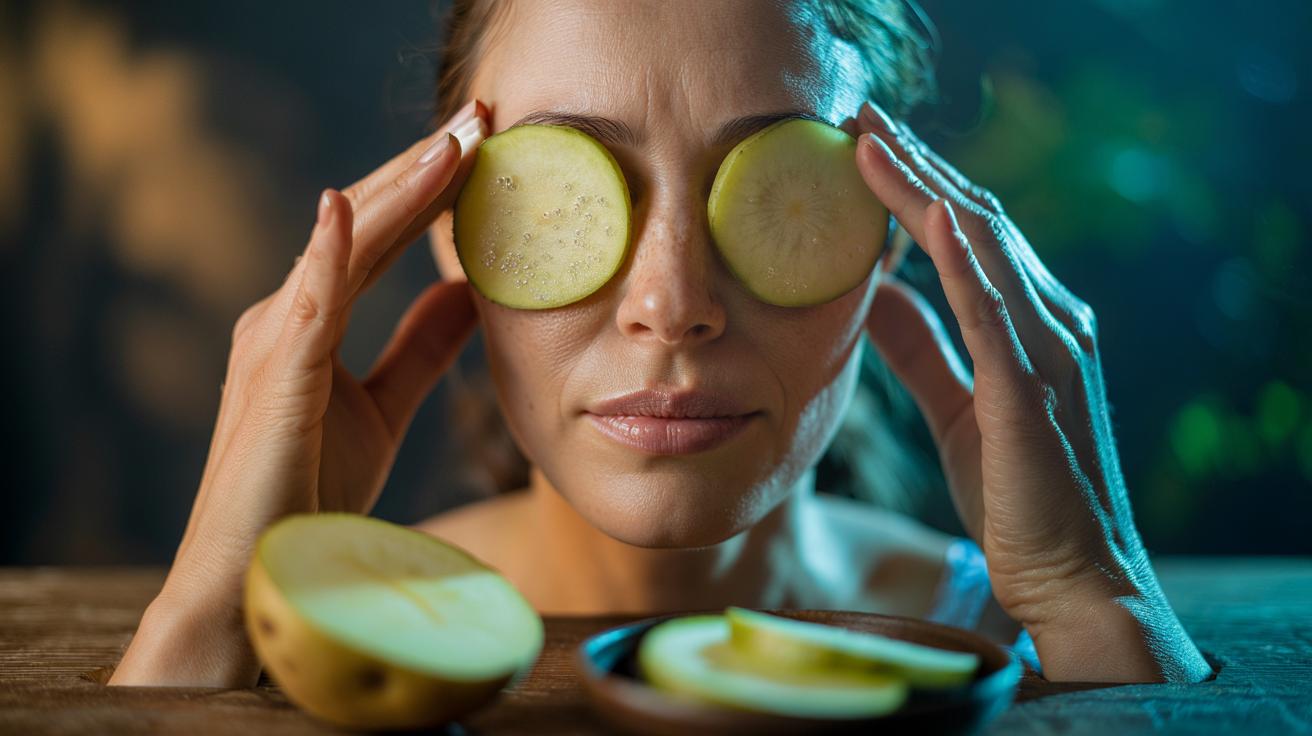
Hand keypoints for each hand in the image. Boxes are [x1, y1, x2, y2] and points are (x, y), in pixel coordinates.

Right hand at [110, 100, 488, 686]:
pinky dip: (329, 252)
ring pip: (346, 245)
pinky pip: (308, 302)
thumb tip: (466, 294)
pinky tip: (349, 206)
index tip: (484, 147)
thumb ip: (419, 348)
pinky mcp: (275, 372)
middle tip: (482, 117)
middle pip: (366, 225)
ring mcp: (275, 338)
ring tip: (454, 140)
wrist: (258, 569)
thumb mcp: (384, 407)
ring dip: (400, 189)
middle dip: (425, 169)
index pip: (380, 239)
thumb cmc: (311, 493)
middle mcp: (287, 314)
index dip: (430, 191)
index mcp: (312, 321)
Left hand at [849, 101, 1210, 681]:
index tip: (865, 145)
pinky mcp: (1031, 393)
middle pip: (979, 221)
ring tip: (869, 141)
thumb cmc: (1017, 495)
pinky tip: (933, 218)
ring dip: (925, 190)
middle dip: (917, 165)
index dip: (919, 186)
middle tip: (859, 115)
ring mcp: (1049, 352)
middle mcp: (1052, 323)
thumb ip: (921, 348)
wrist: (1071, 577)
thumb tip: (871, 294)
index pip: (973, 234)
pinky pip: (995, 314)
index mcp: (1034, 325)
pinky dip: (966, 260)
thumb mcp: (956, 407)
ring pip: (985, 248)